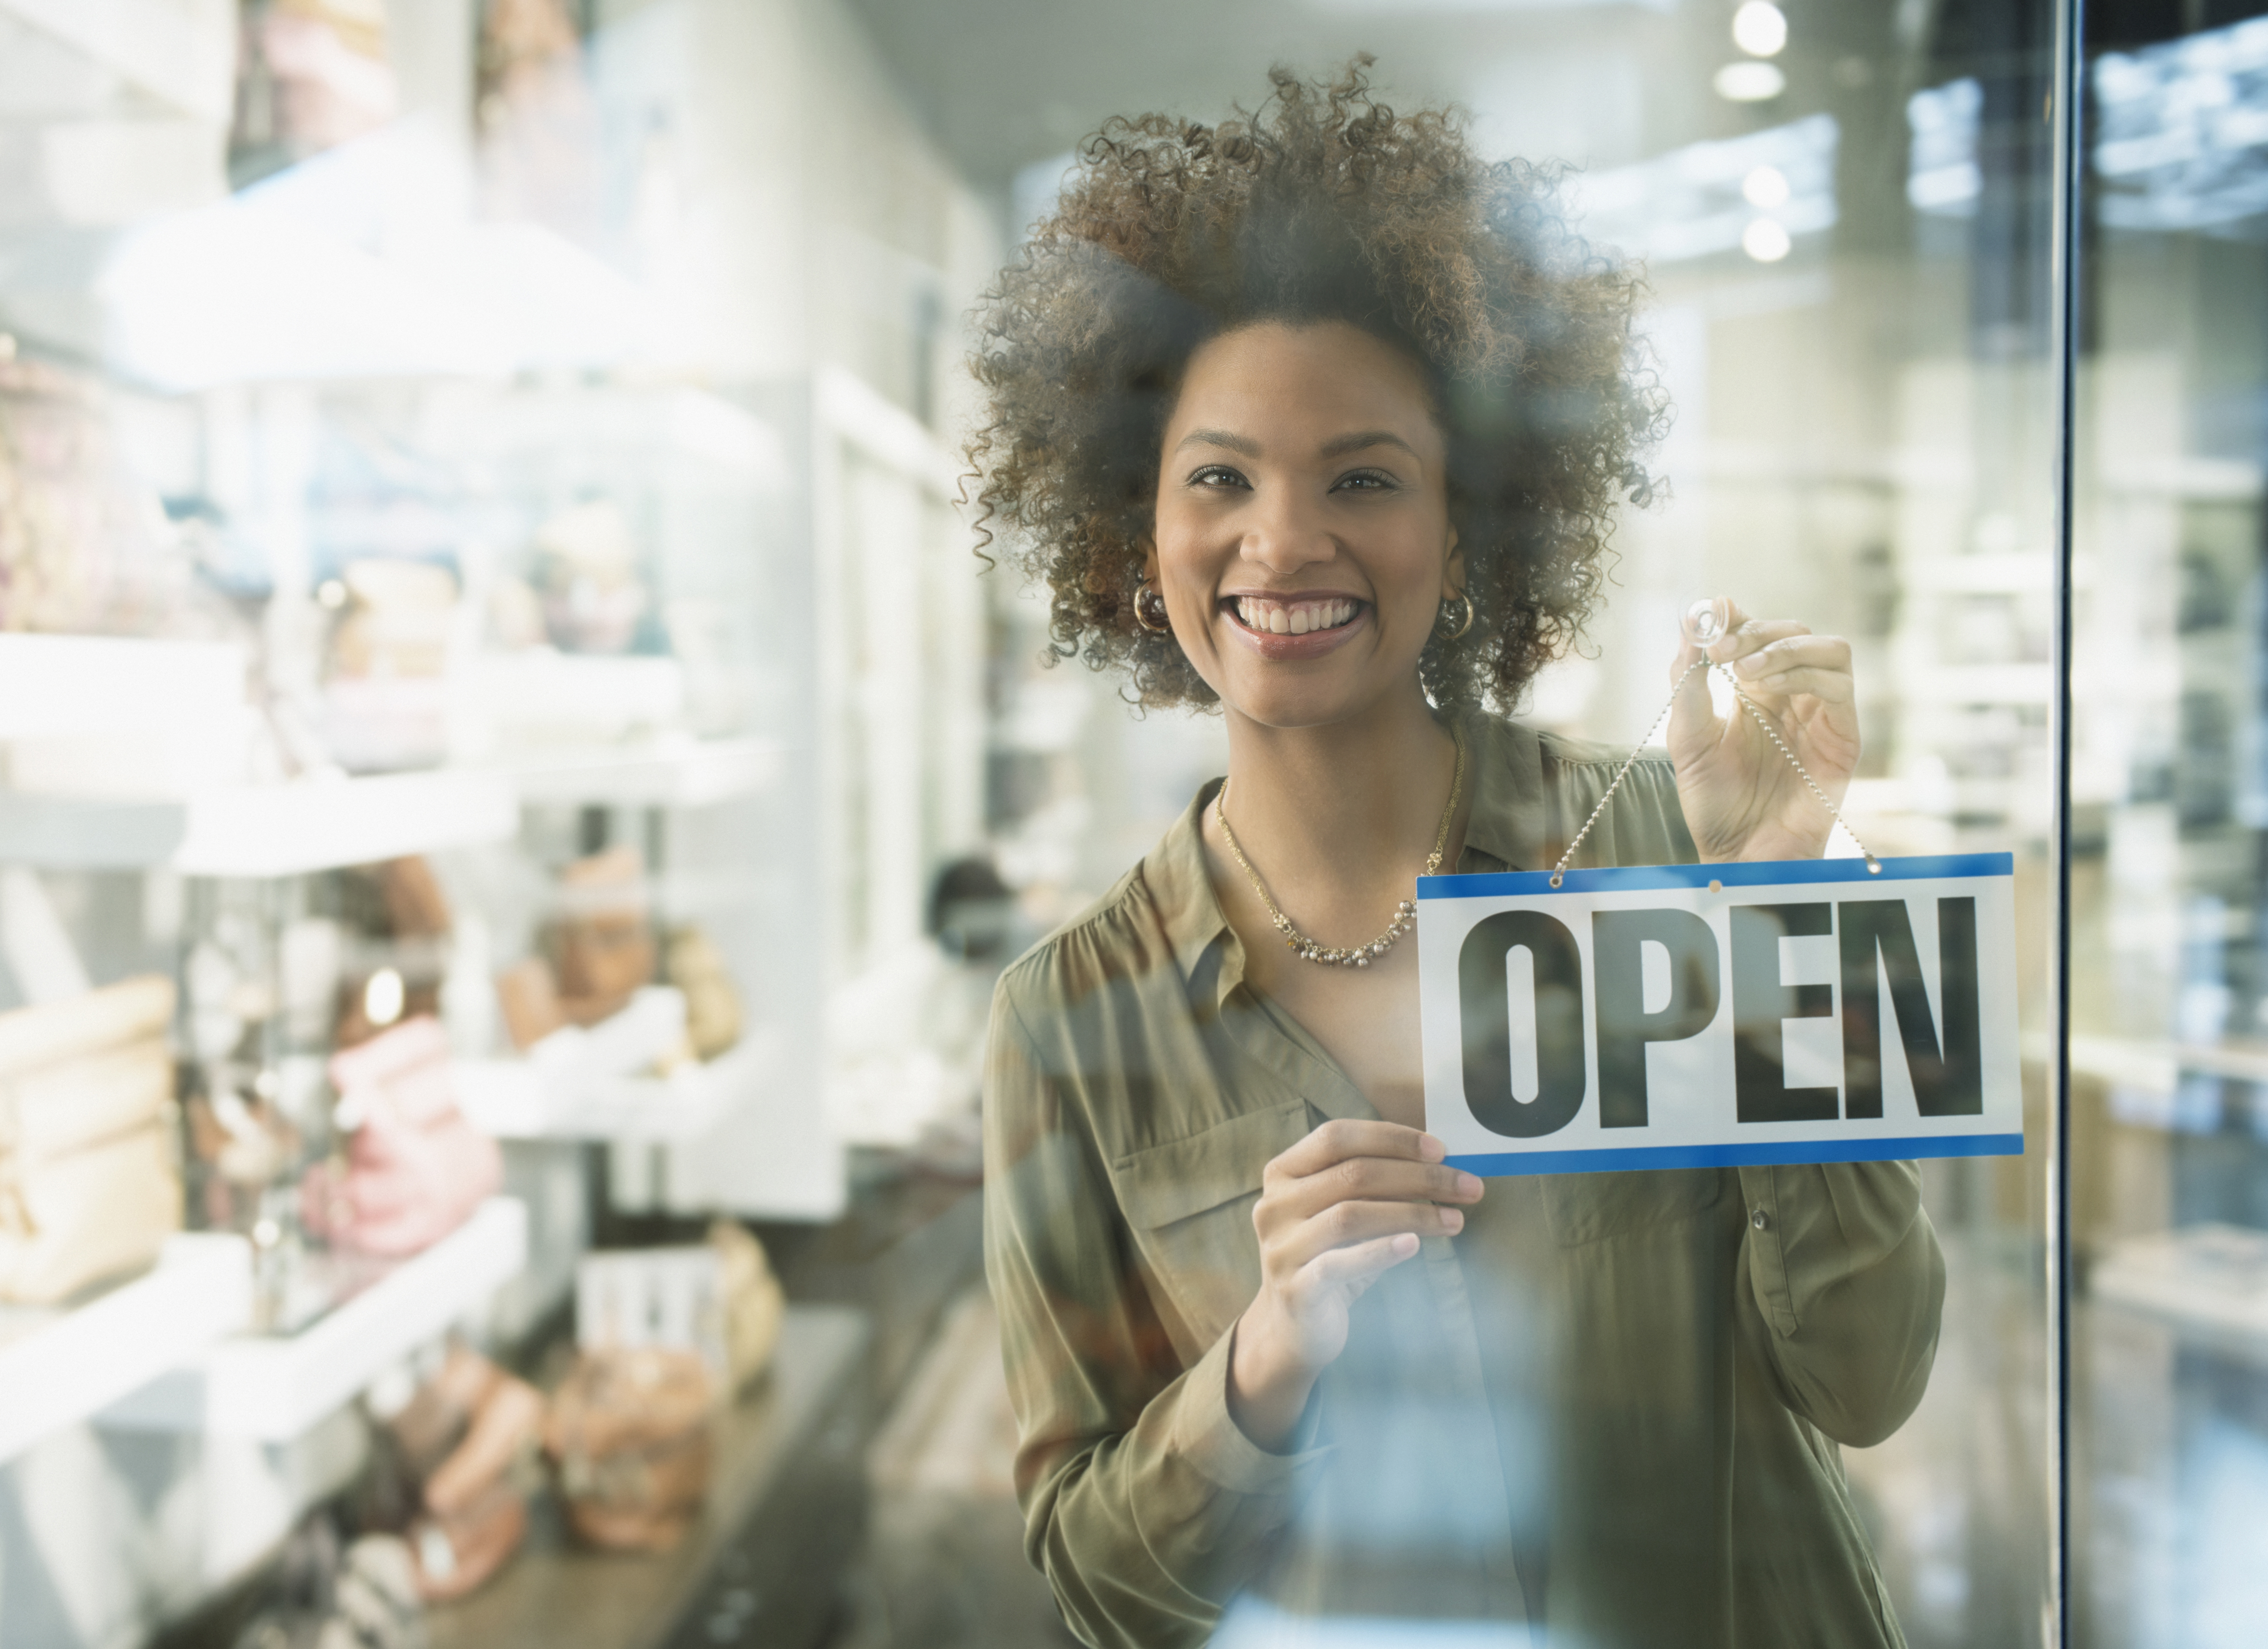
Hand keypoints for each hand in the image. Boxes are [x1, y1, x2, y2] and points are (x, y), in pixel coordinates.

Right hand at [1227, 1120, 1482, 1450]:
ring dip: (1413, 1213)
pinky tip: (1414, 1245)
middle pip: (1353, 1174)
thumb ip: (1378, 1185)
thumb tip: (1441, 1163)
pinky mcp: (1296, 1288)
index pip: (1336, 1137)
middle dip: (1420, 1177)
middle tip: (1469, 1186)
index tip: (1440, 1150)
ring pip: (1351, 1214)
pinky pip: (1339, 1263)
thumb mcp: (1348, 1212)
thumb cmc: (1332, 1258)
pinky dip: (1380, 1251)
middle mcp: (1274, 1205)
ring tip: (1456, 1220)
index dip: (1390, 1138)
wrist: (1295, 1328)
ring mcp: (1281, 1247)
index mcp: (1284, 1173)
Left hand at [1667, 597, 1859, 863]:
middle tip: (1724, 647)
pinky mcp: (1844, 735)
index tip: (1712, 615)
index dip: (1738, 618)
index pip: (1757, 634)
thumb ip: (1688, 682)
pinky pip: (1840, 685)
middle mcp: (1792, 696)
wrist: (1740, 854)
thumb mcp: (1688, 737)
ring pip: (1829, 648)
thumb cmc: (1714, 803)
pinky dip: (1805, 673)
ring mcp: (1821, 714)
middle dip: (1758, 630)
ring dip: (1785, 647)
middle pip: (1794, 632)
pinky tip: (1769, 687)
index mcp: (1754, 693)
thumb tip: (1690, 623)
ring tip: (1746, 668)